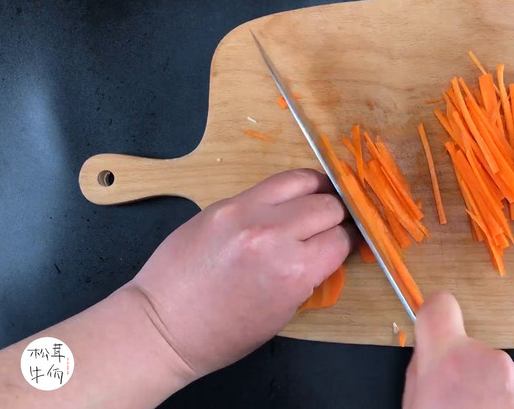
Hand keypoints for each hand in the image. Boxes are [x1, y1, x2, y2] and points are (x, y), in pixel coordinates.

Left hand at [127, 169, 356, 378]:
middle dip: (338, 215)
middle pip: (328, 205)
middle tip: (335, 222)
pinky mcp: (225, 202)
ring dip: (317, 191)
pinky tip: (286, 203)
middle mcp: (274, 233)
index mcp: (294, 270)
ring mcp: (246, 212)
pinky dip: (286, 193)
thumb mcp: (284, 311)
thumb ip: (310, 272)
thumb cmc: (227, 333)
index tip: (347, 241)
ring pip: (302, 180)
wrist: (164, 325)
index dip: (348, 241)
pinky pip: (269, 186)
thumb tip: (329, 244)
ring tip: (317, 200)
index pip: (341, 238)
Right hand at [403, 292, 513, 408]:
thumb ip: (426, 373)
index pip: (439, 308)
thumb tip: (435, 359)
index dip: (437, 316)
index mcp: (450, 361)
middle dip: (474, 377)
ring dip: (501, 397)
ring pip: (508, 378)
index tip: (439, 324)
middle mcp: (492, 363)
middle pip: (479, 354)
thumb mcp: (416, 404)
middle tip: (464, 406)